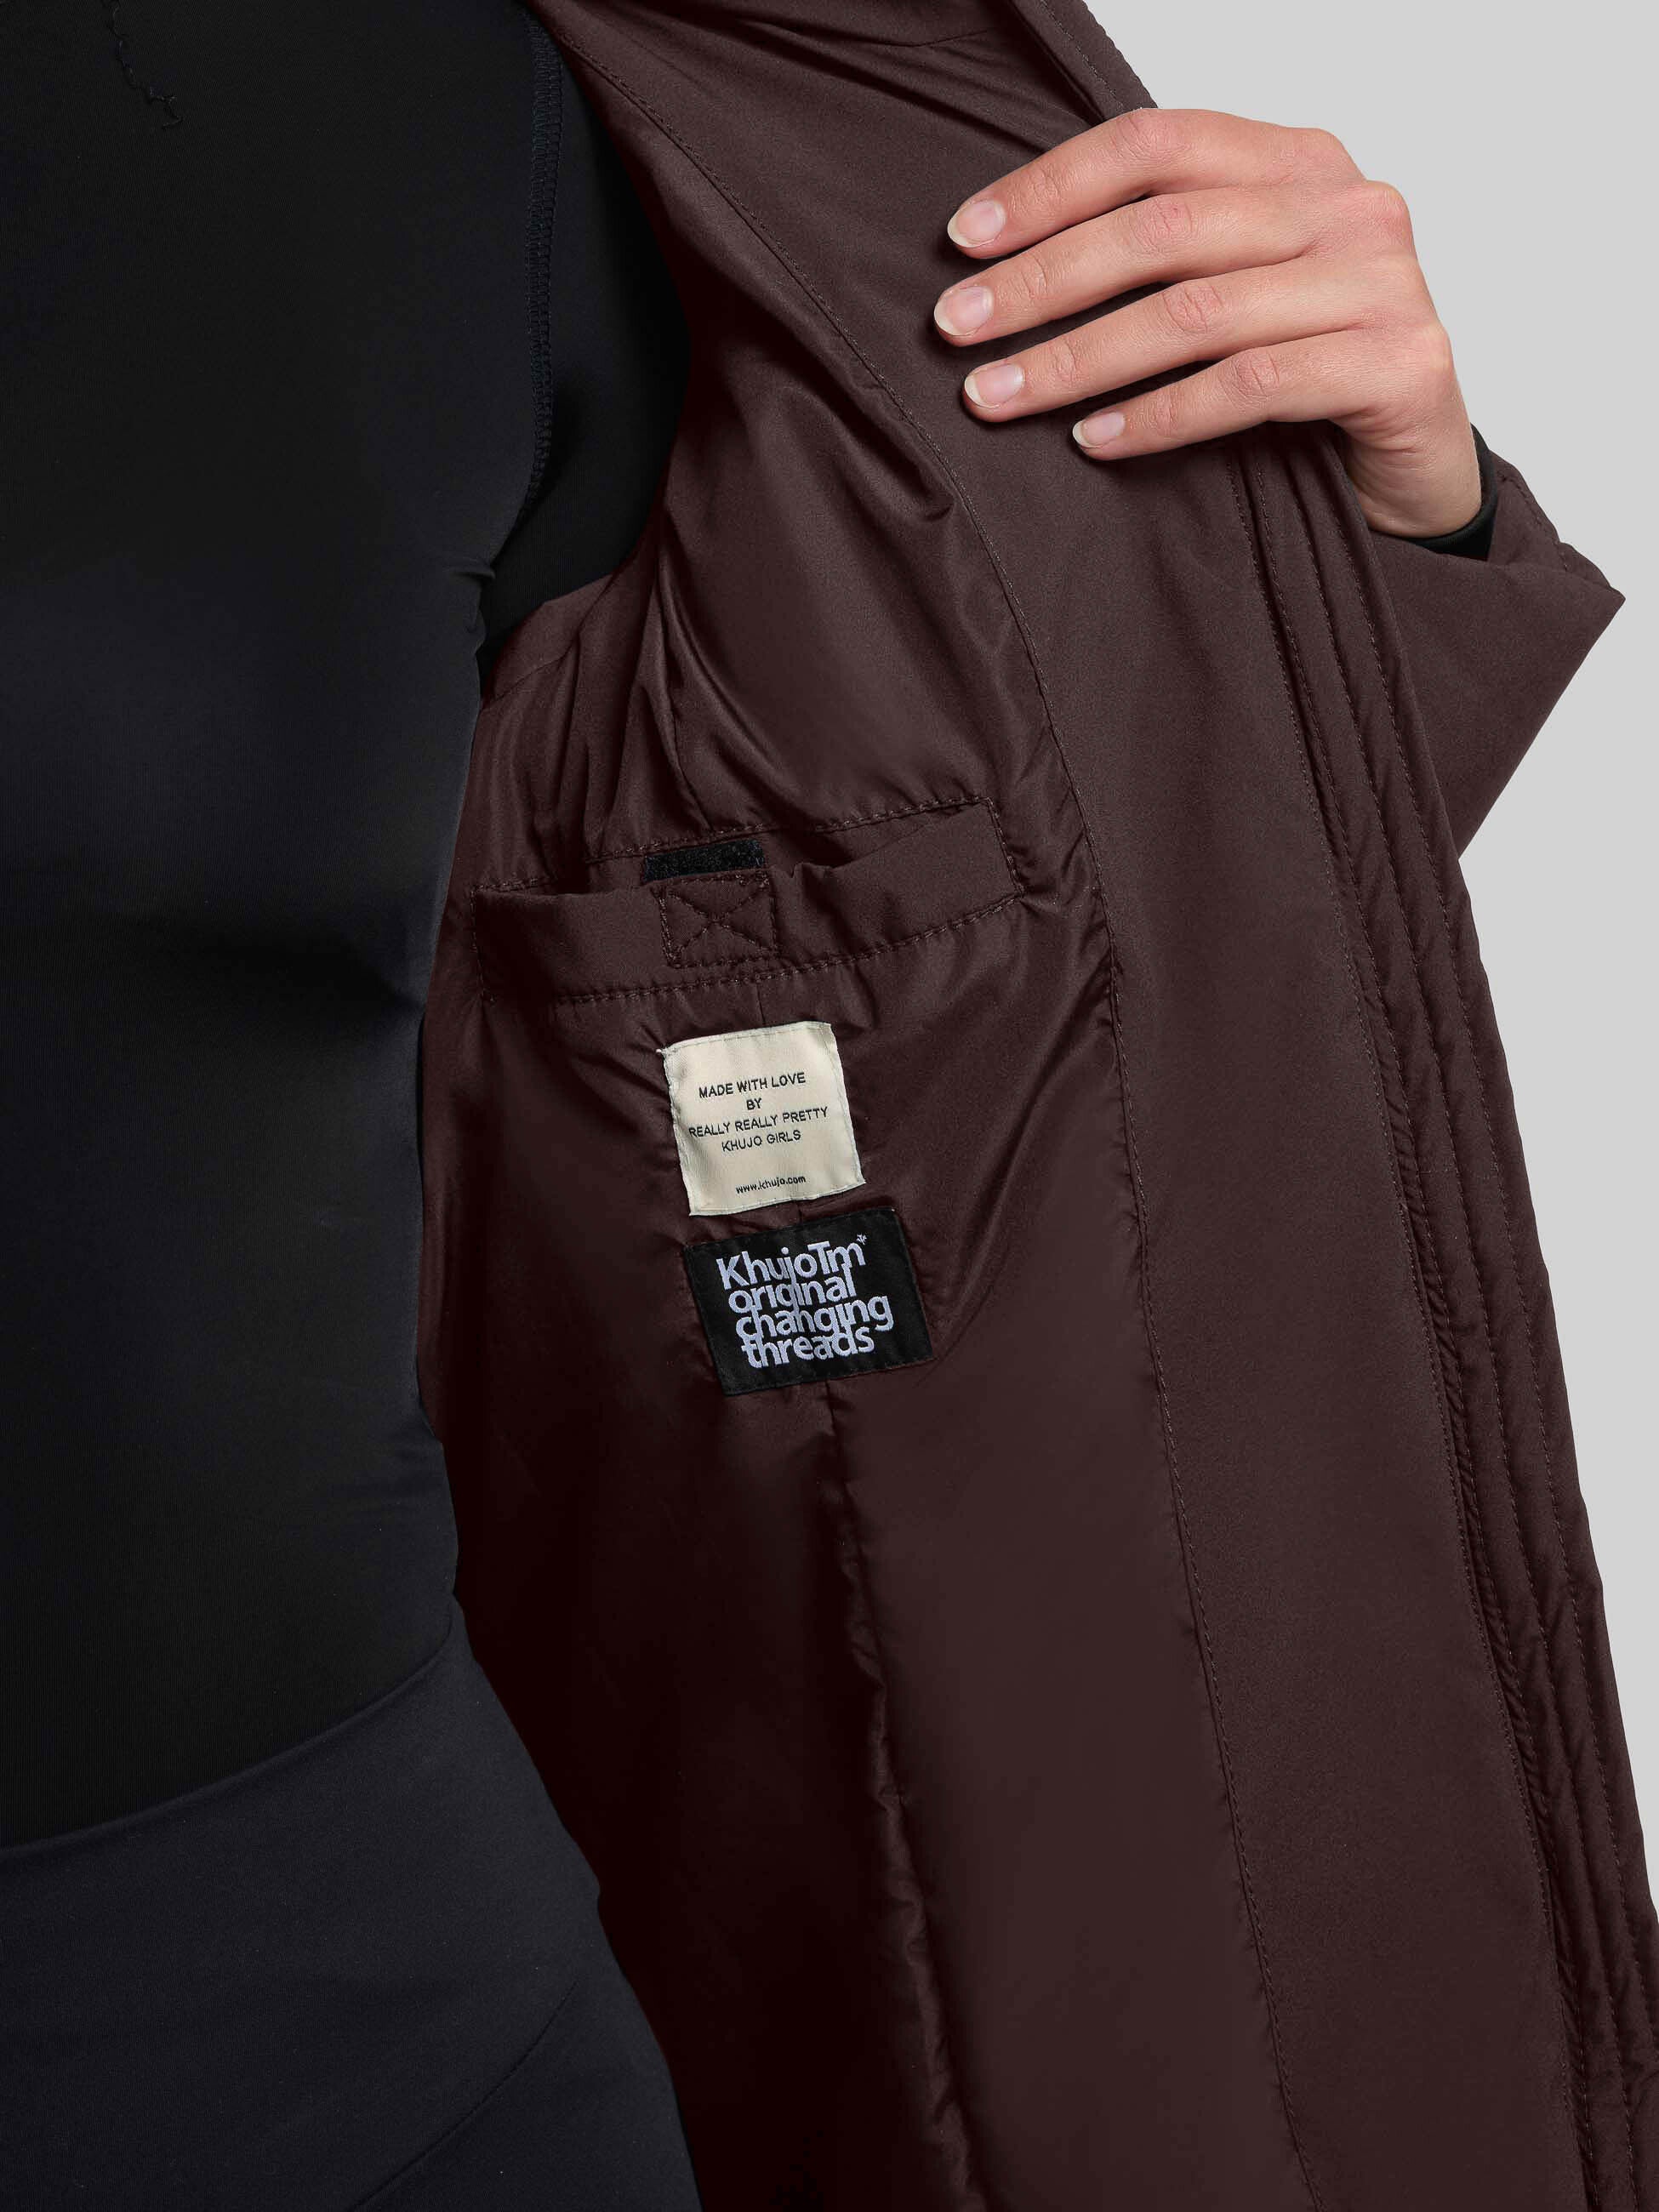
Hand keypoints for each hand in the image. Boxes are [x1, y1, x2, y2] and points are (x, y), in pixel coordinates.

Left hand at [932, 108, 1481, 538]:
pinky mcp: (1398, 363)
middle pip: (1163, 230)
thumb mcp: (1236, 293)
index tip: (965, 242)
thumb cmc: (1310, 376)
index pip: (1155, 145)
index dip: (1051, 188)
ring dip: (1080, 359)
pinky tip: (1095, 440)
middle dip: (1044, 283)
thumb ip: (1164, 256)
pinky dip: (1160, 415)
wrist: (1418, 467)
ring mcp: (1382, 281)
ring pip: (1196, 311)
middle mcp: (1348, 205)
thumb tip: (1007, 262)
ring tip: (1001, 396)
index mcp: (1301, 162)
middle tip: (959, 330)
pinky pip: (1249, 385)